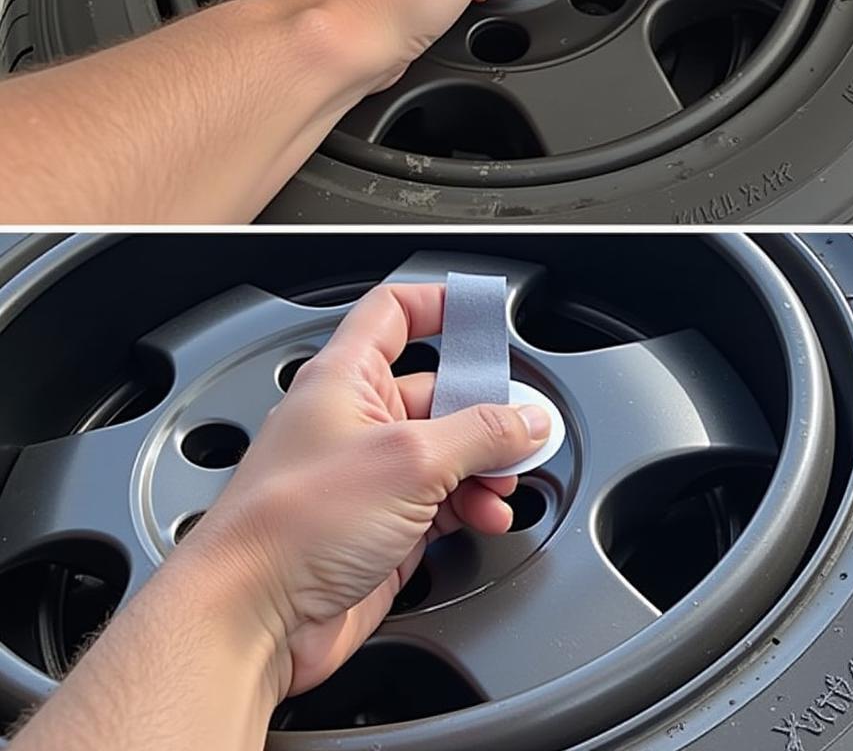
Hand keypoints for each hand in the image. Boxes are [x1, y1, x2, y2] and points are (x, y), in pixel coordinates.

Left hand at [180, 282, 551, 700]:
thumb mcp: (408, 460)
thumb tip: (525, 418)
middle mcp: (355, 421)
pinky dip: (470, 505)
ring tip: (503, 481)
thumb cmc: (290, 528)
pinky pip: (440, 501)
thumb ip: (480, 434)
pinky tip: (486, 515)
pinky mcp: (381, 526)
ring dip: (484, 465)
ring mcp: (368, 476)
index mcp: (345, 378)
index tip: (485, 316)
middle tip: (518, 424)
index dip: (440, 306)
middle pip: (437, 390)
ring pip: (446, 451)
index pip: (394, 313)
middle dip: (484, 409)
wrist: (252, 621)